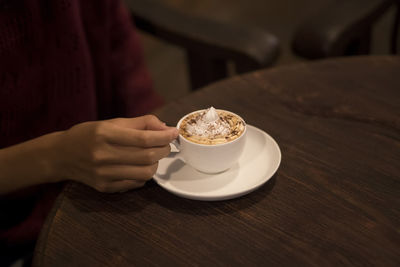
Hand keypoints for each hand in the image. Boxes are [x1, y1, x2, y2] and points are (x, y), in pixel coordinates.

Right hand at [54, 115, 177, 192]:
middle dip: (164, 149)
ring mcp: (103, 174)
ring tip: (153, 156)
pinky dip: (144, 175)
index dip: (164, 136)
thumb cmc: (88, 135)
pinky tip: (140, 166)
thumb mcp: (112, 122)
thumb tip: (165, 128)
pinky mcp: (105, 187)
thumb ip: (141, 123)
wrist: (61, 156)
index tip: (174, 133)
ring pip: (145, 173)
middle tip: (166, 144)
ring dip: (156, 164)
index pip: (144, 138)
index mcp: (105, 134)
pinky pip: (136, 183)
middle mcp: (103, 155)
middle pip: (147, 157)